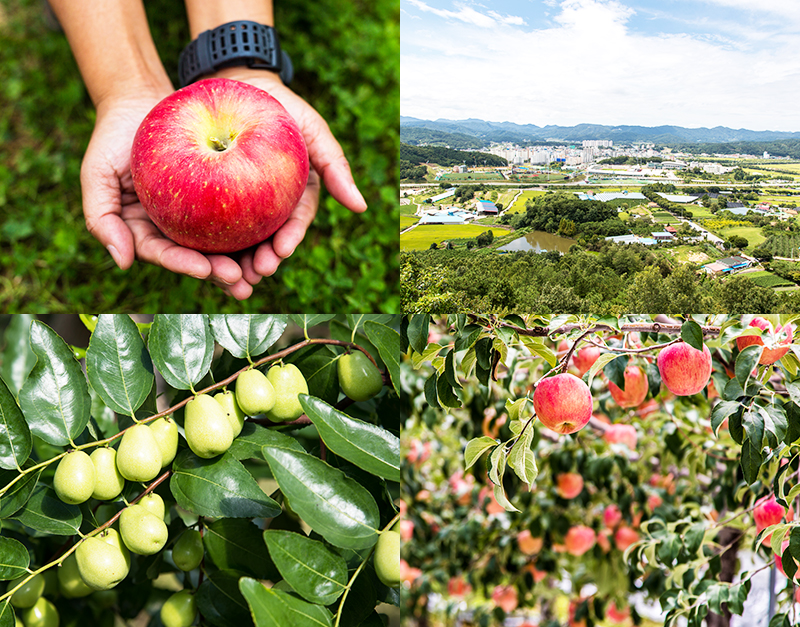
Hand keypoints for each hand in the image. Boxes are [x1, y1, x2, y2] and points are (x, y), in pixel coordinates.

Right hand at [81, 91, 263, 298]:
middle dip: (221, 273)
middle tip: (243, 281)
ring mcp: (198, 213)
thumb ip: (102, 218)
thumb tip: (123, 263)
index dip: (185, 265)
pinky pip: (241, 211)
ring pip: (225, 242)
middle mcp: (175, 228)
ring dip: (246, 259)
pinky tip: (277, 234)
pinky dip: (257, 225)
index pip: (165, 254)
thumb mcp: (96, 174)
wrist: (140, 101)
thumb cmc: (112, 137)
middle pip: (200, 257)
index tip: (205, 269)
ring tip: (265, 268)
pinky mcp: (221, 194)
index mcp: (146, 232)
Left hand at [206, 68, 367, 275]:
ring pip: (235, 238)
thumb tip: (361, 207)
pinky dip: (202, 239)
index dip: (289, 239)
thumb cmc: (281, 106)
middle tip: (253, 273)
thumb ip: (335, 166)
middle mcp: (267, 204)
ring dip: (234, 261)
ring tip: (227, 276)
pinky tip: (194, 253)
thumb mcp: (312, 129)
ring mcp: (238, 202)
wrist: (235, 82)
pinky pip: (205, 220)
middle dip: (261, 260)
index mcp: (294, 195)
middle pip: (264, 238)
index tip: (281, 251)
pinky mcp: (209, 196)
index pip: (294, 222)